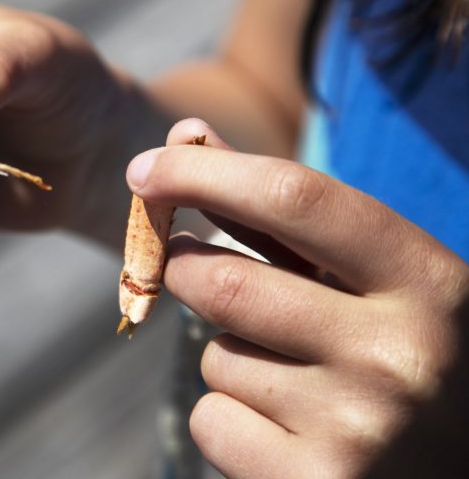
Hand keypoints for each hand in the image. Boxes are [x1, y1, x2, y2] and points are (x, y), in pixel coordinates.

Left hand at [128, 119, 468, 477]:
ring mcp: (358, 430)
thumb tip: (184, 137)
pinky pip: (212, 421)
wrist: (460, 467)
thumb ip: (286, 210)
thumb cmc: (404, 351)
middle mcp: (398, 355)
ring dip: (228, 355)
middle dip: (185, 269)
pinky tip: (291, 433)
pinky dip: (229, 418)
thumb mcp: (378, 278)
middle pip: (222, 283)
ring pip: (216, 359)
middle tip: (193, 268)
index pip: (294, 198)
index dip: (204, 173)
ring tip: (298, 378)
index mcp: (428, 282)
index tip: (145, 170)